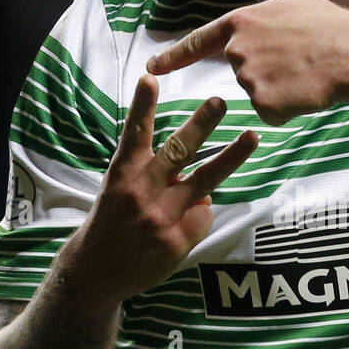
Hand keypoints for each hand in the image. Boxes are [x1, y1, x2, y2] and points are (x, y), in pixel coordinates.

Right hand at [63, 74, 257, 304]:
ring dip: (230, 157)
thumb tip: (193, 177)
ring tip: (252, 137)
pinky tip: (178, 228)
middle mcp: (142, 191)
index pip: (134, 133)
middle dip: (200, 124)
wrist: (96, 270)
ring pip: (204, 181)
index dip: (142, 106)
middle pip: (177, 152)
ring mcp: (162, 216)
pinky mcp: (177, 240)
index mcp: (123, 173)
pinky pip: (203, 216)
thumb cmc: (112, 221)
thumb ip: (152, 177)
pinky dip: (197, 216)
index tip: (150, 77)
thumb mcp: (120, 190)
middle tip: (219, 101)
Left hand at [145, 0, 348, 125]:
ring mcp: (248, 78)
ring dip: (281, 89)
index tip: (152, 66)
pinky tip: (306, 92)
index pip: (200, 41)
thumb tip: (283, 4)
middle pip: (242, 69)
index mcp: (243, 21)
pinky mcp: (261, 105)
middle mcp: (238, 49)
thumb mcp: (300, 1)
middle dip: (267, 70)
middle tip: (299, 62)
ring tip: (307, 74)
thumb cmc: (332, 26)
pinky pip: (272, 114)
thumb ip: (278, 8)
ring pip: (260, 93)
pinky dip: (288, 109)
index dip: (175, 55)